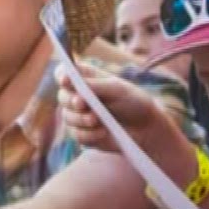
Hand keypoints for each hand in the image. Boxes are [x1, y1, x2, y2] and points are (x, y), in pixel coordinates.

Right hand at [58, 67, 185, 161]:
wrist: (146, 129)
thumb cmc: (133, 102)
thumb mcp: (117, 89)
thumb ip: (94, 85)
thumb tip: (71, 81)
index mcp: (85, 79)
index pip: (64, 73)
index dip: (62, 75)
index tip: (66, 80)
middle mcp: (78, 96)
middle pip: (62, 97)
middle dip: (72, 101)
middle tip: (83, 104)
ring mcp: (79, 116)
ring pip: (68, 118)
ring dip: (82, 119)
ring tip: (99, 120)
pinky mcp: (83, 135)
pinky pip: (77, 135)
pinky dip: (90, 134)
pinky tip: (104, 132)